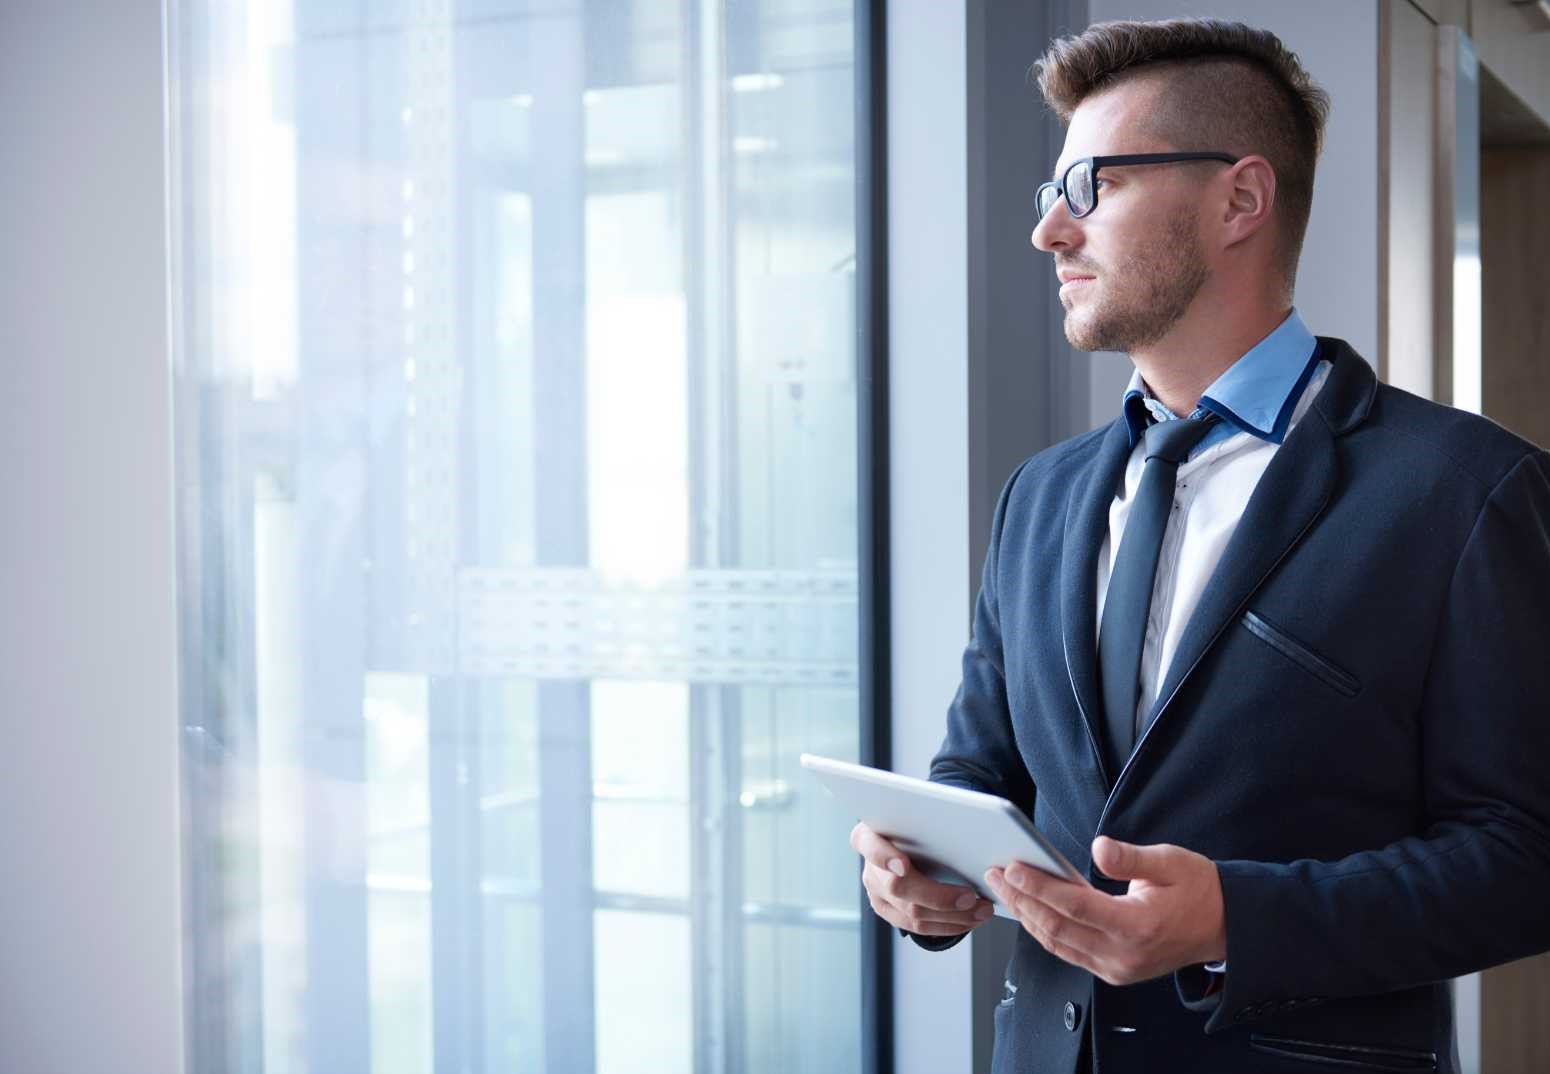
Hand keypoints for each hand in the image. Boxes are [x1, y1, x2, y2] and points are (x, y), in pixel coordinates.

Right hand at [850, 821, 995, 936]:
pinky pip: (917, 927)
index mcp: (869, 837)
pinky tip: (968, 919)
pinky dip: (948, 925)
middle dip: (939, 897)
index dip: (884, 857)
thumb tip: (966, 832)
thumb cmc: (916, 828)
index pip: (869, 845)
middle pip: (898, 887)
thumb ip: (928, 825)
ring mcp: (877, 893)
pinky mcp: (889, 913)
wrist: (905, 842)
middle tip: (971, 897)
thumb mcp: (917, 819)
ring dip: (953, 916)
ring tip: (981, 911)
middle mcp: (870, 867)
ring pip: (911, 914)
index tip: (903, 866)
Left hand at [984, 835, 1226, 984]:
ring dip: (1027, 917)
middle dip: (1021, 900)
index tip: (1013, 868)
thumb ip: (1131, 858)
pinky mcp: (1113, 972)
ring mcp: (1117, 968)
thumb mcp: (1172, 861)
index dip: (1040, 887)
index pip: (1075, 906)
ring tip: (1004, 889)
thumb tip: (1099, 848)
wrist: (1224, 927)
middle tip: (995, 873)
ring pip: (1058, 944)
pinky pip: (1069, 952)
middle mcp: (1123, 954)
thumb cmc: (1199, 890)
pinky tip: (1029, 910)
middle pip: (1057, 928)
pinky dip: (1044, 930)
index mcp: (1138, 926)